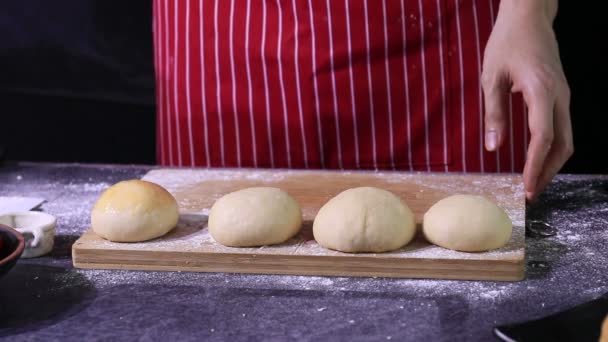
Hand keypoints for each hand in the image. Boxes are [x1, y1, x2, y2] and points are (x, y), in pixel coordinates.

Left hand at [482, 0, 572, 201]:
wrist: (529, 16)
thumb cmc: (507, 42)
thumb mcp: (491, 77)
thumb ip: (493, 113)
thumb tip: (492, 148)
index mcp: (541, 91)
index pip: (543, 137)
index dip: (536, 166)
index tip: (527, 188)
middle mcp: (560, 96)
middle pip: (563, 144)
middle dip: (548, 172)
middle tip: (530, 193)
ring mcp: (564, 95)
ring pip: (567, 138)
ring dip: (552, 163)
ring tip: (533, 181)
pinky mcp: (561, 95)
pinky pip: (562, 128)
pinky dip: (552, 148)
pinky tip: (537, 158)